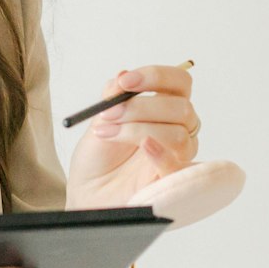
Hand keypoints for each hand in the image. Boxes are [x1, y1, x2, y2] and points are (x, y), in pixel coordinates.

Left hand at [65, 62, 201, 210]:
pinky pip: (180, 164)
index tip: (125, 82)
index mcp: (164, 107)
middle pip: (181, 106)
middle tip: (110, 112)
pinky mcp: (174, 180)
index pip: (179, 82)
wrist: (87, 193)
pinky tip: (143, 147)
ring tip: (108, 134)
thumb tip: (124, 74)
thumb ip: (113, 97)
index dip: (156, 76)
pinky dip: (161, 152)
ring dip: (138, 129)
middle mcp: (178, 128)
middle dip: (140, 106)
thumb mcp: (99, 120)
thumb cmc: (98, 158)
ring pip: (178, 133)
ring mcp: (178, 155)